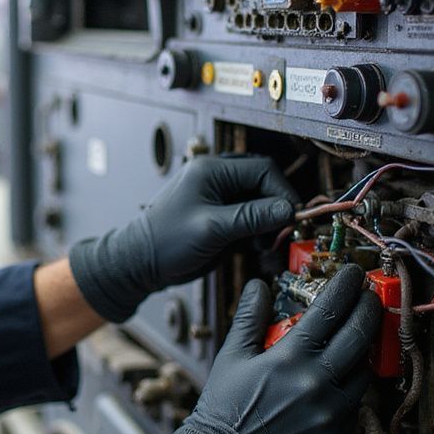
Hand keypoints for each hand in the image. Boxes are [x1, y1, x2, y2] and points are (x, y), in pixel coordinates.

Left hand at [68, 155, 296, 321]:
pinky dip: (258, 231)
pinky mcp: (221, 216)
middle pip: (263, 183)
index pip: (262, 170)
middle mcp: (217, 178)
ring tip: (263, 243)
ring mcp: (219, 197)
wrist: (141, 263)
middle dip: (275, 207)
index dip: (282, 192)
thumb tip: (288, 210)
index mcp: (212, 170)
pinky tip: (255, 247)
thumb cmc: (165, 241)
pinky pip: (249, 217)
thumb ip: (251, 217)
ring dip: (268, 221)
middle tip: (279, 232)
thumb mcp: (211, 229)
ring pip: (259, 201)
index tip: (291, 217)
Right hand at [133, 264, 381, 433]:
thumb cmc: (225, 404)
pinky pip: (354, 404)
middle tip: (370, 296)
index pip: (329, 310)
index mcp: (289, 358)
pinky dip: (349, 386)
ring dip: (363, 351)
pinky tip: (338, 378)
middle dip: (370, 309)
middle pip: (360, 336)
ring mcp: (330, 413)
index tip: (353, 272)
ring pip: (363, 372)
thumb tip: (259, 284)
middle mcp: (316, 384)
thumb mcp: (232, 355)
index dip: (346, 286)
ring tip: (356, 338)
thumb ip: (250, 316)